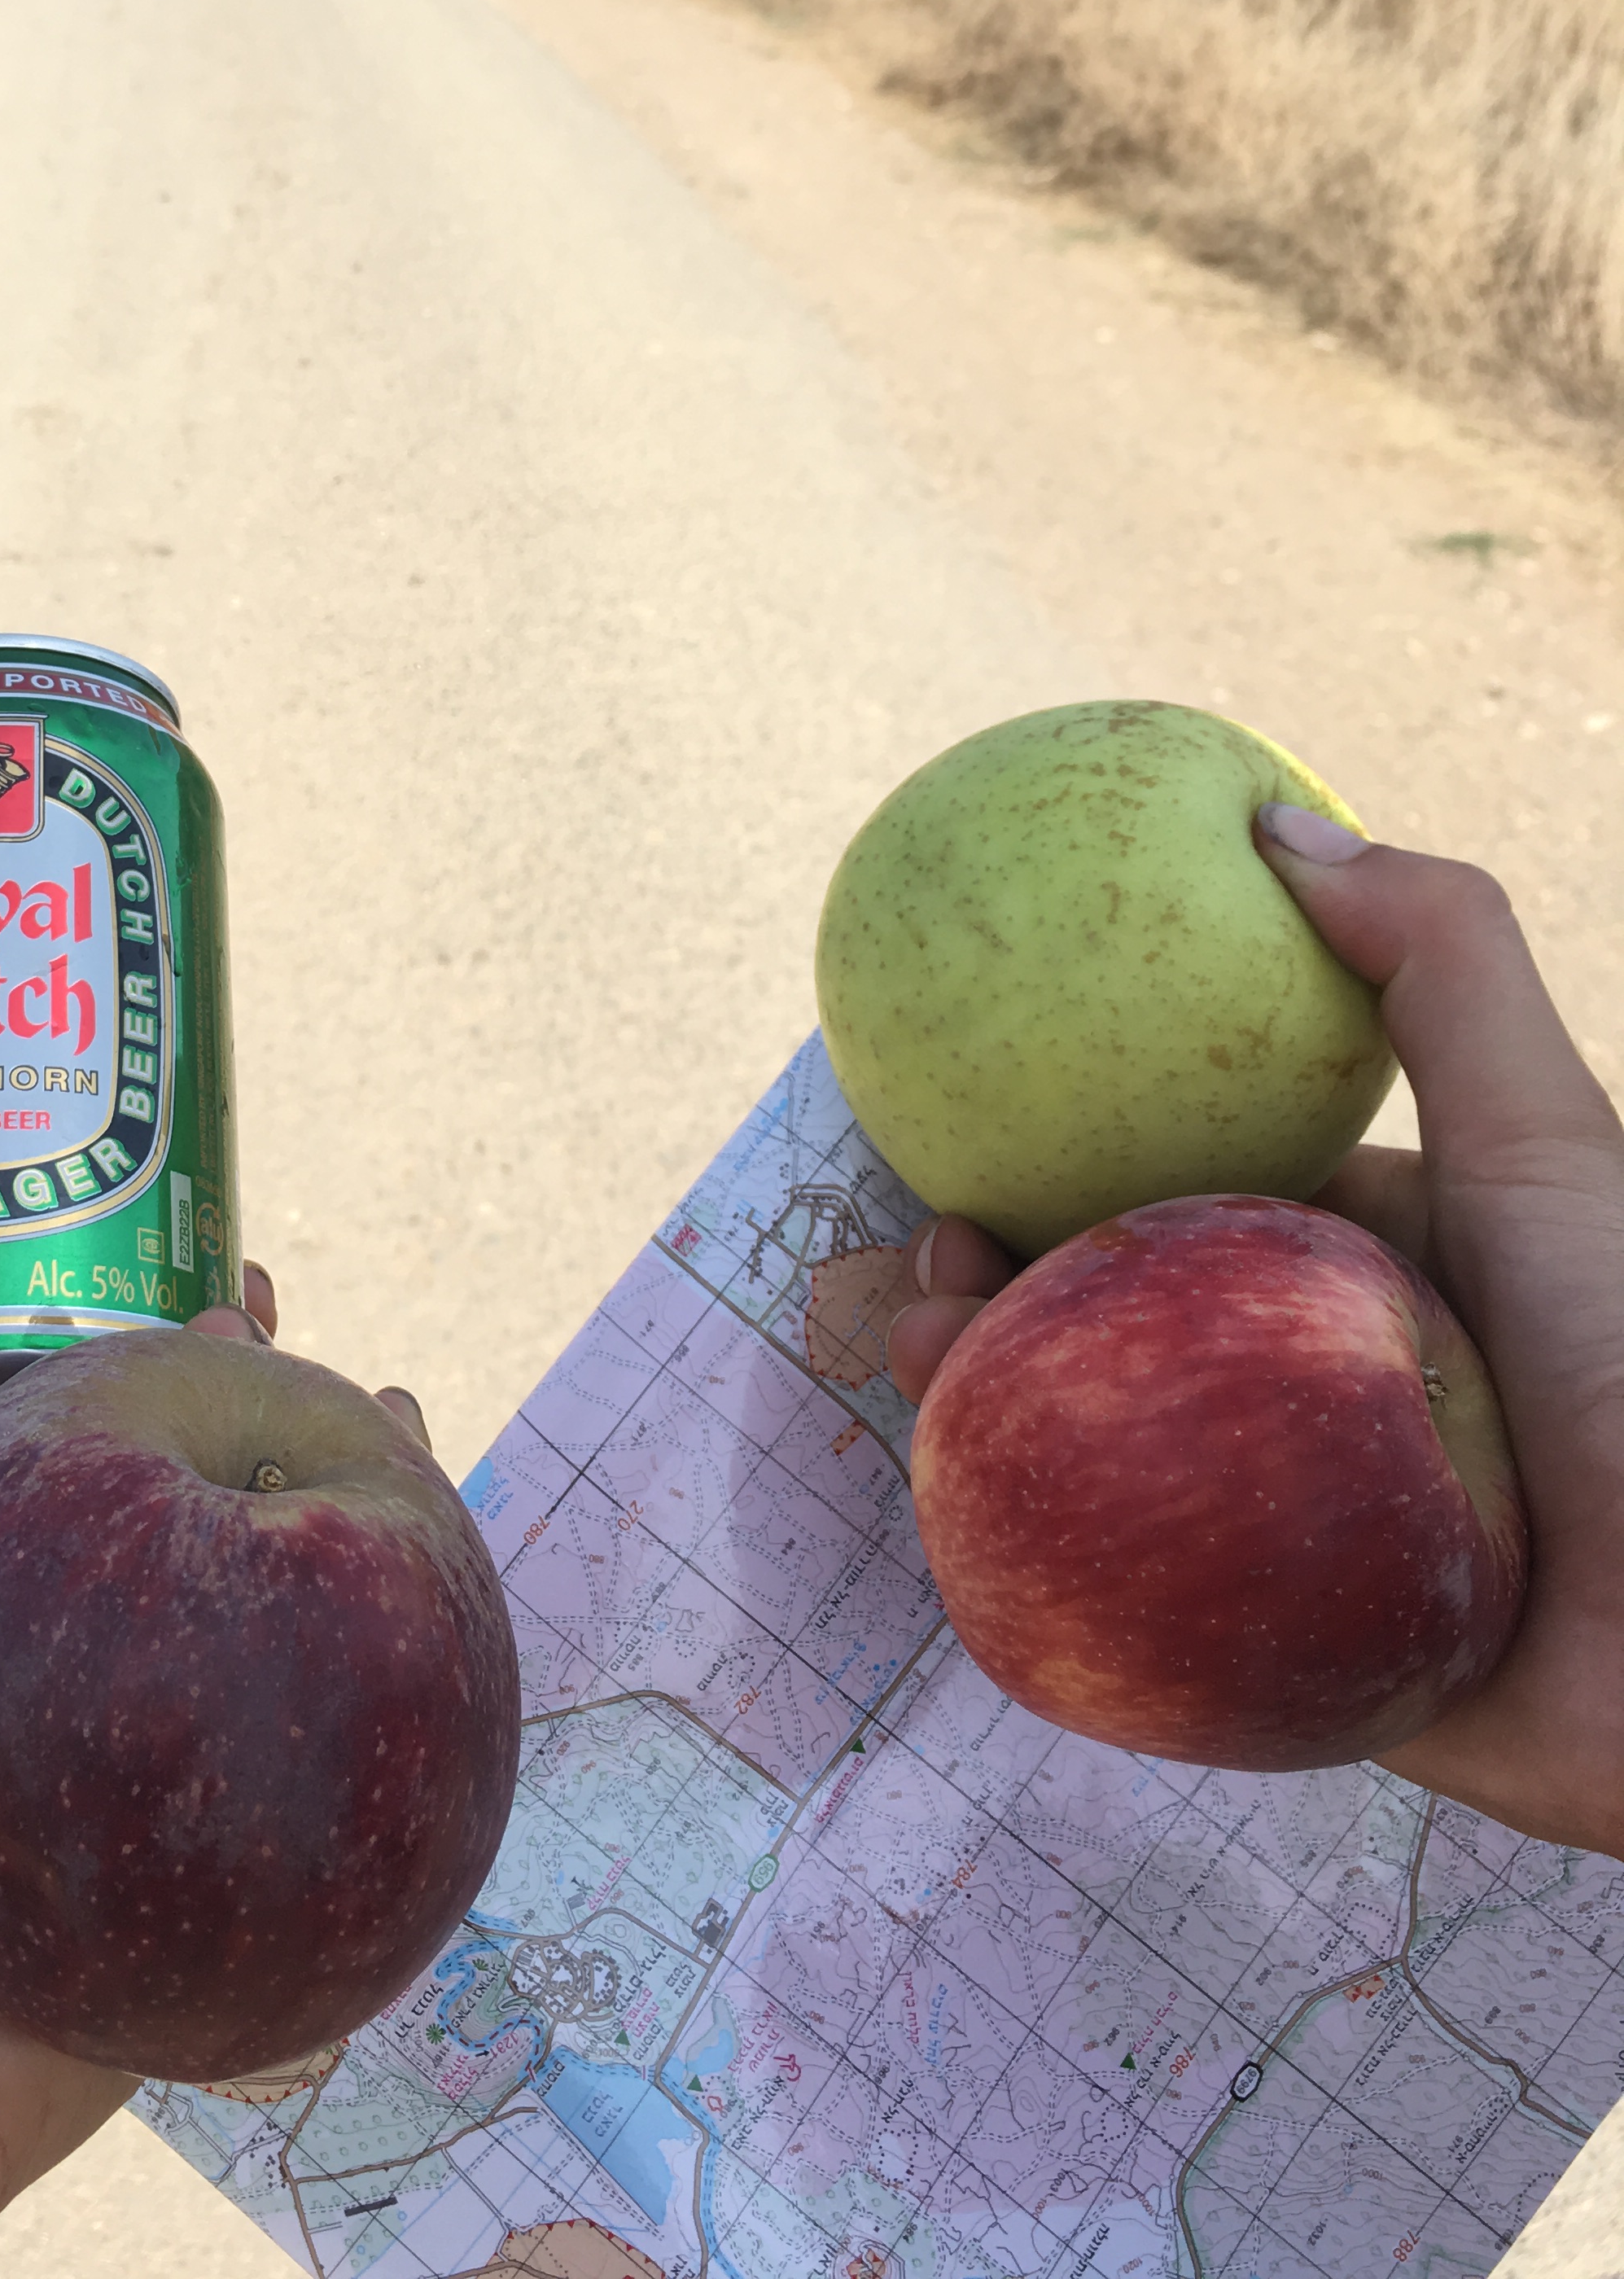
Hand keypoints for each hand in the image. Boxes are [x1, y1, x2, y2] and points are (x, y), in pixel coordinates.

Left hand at [0, 1100, 366, 2278]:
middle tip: (273, 1276)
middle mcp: (28, 1631)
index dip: (92, 1287)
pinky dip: (385, 1624)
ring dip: (320, 1477)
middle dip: (223, 1370)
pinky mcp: (203, 1835)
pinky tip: (430, 1536)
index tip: (160, 1198)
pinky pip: (317, 1714)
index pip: (28, 1382)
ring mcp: (124, 1735)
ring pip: (251, 1575)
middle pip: (152, 1466)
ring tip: (374, 1384)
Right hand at [884, 813, 1623, 1861]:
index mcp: (1358, 1264)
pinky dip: (1025, 1535)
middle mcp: (1308, 1384)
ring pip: (1084, 1447)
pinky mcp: (1280, 1652)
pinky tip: (960, 1489)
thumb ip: (1436, 962)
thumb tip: (1271, 816)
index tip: (958, 1137)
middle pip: (1102, 1317)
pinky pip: (1126, 1588)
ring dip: (977, 1398)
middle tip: (923, 1261)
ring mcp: (1282, 1520)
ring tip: (921, 1359)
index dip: (1051, 1159)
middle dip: (986, 1282)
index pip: (1172, 1192)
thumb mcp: (1547, 1135)